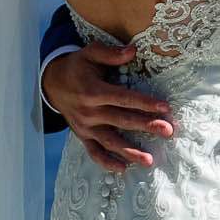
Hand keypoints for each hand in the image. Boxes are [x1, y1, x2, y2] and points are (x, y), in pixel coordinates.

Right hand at [43, 44, 173, 173]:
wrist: (51, 84)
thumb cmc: (77, 67)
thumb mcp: (89, 54)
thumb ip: (110, 53)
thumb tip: (133, 51)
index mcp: (93, 91)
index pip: (123, 98)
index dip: (144, 103)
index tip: (165, 107)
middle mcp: (89, 112)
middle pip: (122, 120)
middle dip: (146, 126)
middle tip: (168, 131)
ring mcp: (85, 127)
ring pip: (110, 141)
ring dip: (130, 152)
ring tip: (149, 160)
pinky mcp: (82, 136)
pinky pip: (94, 152)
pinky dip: (106, 162)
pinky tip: (122, 169)